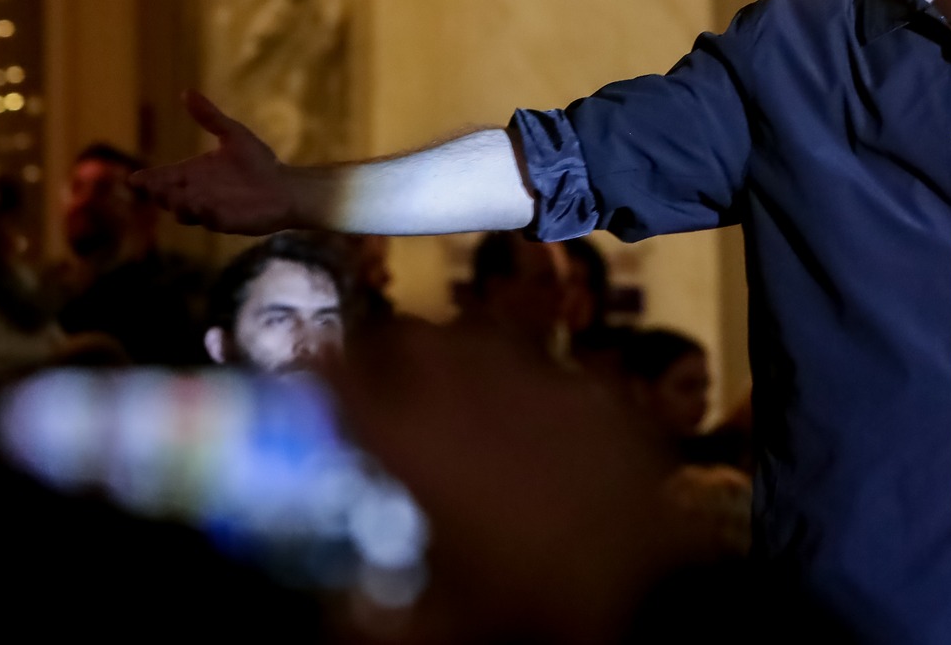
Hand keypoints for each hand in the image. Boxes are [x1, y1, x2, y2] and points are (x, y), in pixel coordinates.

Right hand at [132, 91, 298, 234]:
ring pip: (184, 211)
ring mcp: (209, 210)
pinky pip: (211, 220)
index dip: (147, 180)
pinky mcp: (227, 222)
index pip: (162, 177)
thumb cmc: (259, 162)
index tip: (134, 179)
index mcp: (192, 173)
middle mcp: (195, 194)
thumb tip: (186, 91)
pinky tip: (203, 206)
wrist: (287, 186)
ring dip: (179, 204)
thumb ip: (209, 117)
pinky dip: (205, 214)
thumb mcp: (233, 135)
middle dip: (159, 192)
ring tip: (175, 196)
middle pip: (167, 196)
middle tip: (153, 186)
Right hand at [329, 321, 682, 644]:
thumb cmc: (531, 607)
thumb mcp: (434, 622)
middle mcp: (477, 397)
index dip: (317, 365)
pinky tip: (525, 413)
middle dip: (385, 349)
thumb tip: (339, 606)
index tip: (303, 364)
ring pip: (480, 334)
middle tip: (373, 374)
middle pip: (414, 337)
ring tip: (444, 380)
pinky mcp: (600, 392)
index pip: (346, 380)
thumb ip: (368, 610)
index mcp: (419, 447)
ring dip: (453, 351)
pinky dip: (523, 379)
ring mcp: (546, 384)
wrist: (647, 591)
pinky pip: (546, 365)